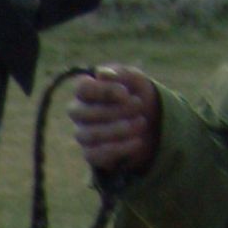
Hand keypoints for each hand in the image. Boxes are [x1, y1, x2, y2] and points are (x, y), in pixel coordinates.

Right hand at [69, 68, 161, 182]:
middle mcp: (79, 112)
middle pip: (83, 113)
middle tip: (139, 105)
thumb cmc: (135, 94)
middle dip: (115, 110)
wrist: (148, 120)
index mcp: (86, 90)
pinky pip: (97, 155)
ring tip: (142, 122)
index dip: (103, 91)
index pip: (82, 88)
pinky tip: (137, 141)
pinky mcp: (91, 153)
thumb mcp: (134, 79)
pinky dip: (120, 148)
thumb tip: (101, 74)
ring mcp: (83, 134)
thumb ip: (120, 73)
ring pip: (91, 135)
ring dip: (119, 129)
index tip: (125, 93)